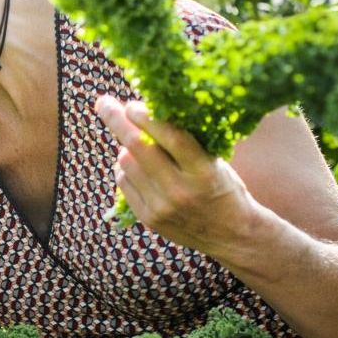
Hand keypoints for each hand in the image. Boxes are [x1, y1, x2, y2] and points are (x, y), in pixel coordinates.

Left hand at [93, 94, 259, 256]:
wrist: (232, 234)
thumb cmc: (223, 188)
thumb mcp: (214, 162)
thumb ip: (185, 142)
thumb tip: (149, 111)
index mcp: (204, 171)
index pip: (171, 137)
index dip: (148, 116)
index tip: (133, 103)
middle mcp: (181, 190)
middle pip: (138, 148)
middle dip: (117, 121)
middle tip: (105, 103)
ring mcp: (162, 207)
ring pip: (126, 164)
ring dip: (124, 146)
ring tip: (132, 140)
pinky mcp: (149, 219)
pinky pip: (123, 183)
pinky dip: (124, 168)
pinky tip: (133, 164)